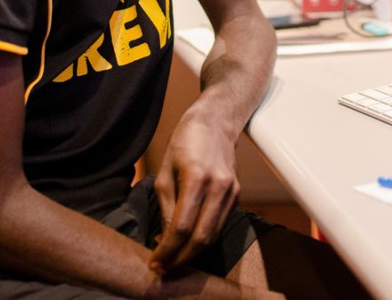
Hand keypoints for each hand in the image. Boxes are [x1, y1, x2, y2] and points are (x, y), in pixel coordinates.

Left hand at [149, 116, 239, 274]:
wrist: (216, 122)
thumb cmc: (185, 142)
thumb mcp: (165, 173)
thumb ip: (165, 208)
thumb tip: (164, 239)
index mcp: (197, 178)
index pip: (182, 227)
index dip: (167, 250)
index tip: (155, 262)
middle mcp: (219, 187)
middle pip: (202, 238)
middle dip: (181, 259)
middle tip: (164, 269)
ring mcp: (231, 191)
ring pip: (214, 235)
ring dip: (193, 253)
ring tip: (173, 260)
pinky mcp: (237, 195)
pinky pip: (219, 224)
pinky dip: (204, 238)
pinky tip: (187, 241)